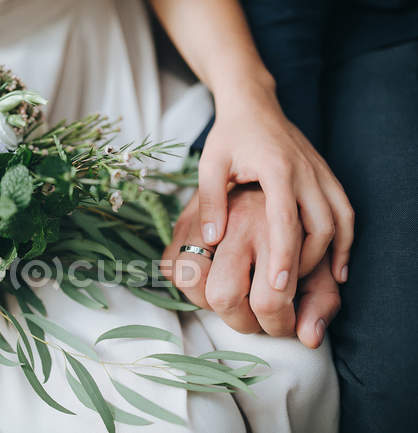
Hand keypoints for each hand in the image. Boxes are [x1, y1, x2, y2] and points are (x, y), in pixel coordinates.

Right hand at [162, 186, 339, 347]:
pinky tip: (210, 281)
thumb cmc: (298, 233)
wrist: (273, 179)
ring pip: (188, 279)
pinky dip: (184, 279)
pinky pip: (170, 264)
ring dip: (207, 302)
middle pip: (222, 295)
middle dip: (240, 320)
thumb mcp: (321, 265)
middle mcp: (237, 223)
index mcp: (277, 232)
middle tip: (255, 317)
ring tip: (231, 299)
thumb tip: (308, 338)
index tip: (283, 323)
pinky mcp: (184, 220)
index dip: (276, 325)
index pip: (268, 301)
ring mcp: (206, 221)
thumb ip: (321, 302)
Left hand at [198, 84, 353, 288]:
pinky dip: (346, 238)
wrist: (254, 105)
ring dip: (333, 253)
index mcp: (277, 169)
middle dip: (308, 262)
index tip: (278, 288)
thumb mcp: (210, 164)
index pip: (285, 220)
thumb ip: (212, 201)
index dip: (283, 256)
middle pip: (321, 225)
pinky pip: (345, 210)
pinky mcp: (326, 174)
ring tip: (322, 284)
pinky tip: (338, 263)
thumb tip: (212, 240)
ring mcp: (321, 172)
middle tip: (291, 292)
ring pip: (340, 220)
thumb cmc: (229, 136)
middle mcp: (306, 171)